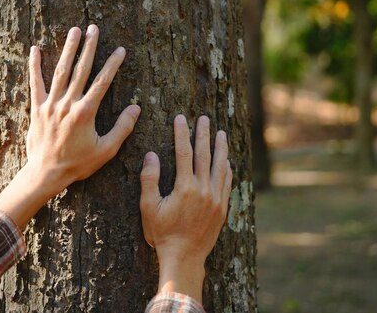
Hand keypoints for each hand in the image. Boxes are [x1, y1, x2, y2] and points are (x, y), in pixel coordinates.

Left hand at [0, 24, 140, 228]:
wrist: (46, 173)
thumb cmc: (78, 164)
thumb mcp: (106, 150)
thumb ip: (122, 128)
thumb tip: (136, 108)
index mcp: (86, 112)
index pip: (103, 82)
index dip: (113, 64)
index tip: (120, 50)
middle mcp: (68, 103)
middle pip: (81, 69)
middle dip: (89, 47)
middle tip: (94, 28)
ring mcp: (51, 104)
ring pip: (60, 71)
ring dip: (68, 49)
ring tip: (74, 30)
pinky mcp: (37, 108)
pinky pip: (36, 83)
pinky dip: (35, 65)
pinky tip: (35, 49)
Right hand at [139, 115, 231, 303]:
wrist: (184, 258)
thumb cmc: (163, 234)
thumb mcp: (148, 207)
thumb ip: (149, 179)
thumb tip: (151, 155)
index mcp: (185, 187)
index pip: (184, 153)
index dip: (182, 134)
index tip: (180, 119)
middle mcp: (204, 190)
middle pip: (205, 155)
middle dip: (204, 134)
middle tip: (205, 119)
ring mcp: (216, 199)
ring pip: (220, 166)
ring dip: (220, 148)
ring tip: (221, 134)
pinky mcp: (222, 208)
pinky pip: (227, 182)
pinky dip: (227, 168)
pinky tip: (227, 160)